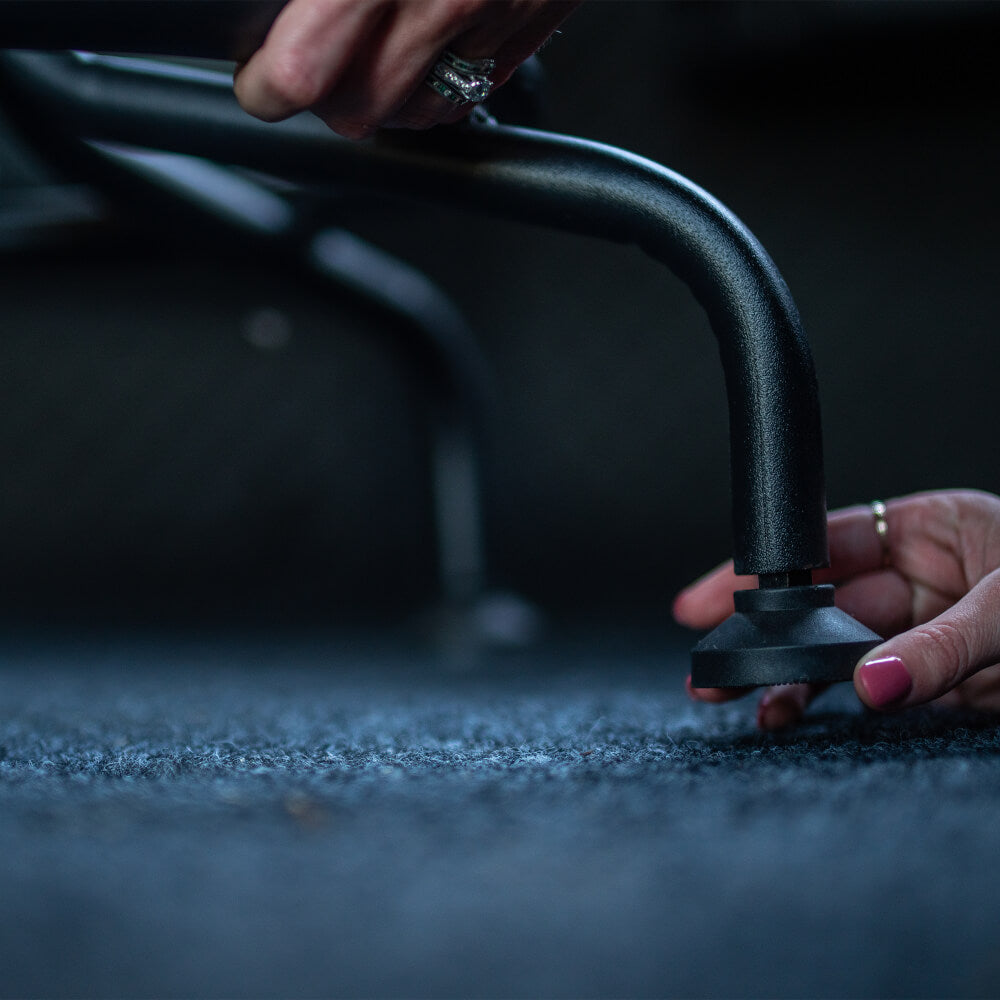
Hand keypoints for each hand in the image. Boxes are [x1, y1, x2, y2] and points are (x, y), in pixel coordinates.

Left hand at [233, 0, 577, 138]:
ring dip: (380, 97)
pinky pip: (471, 88)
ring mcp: (494, 13)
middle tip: (303, 60)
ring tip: (363, 53)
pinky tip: (420, 46)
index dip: (266, 86)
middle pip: (359, 109)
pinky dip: (435, 84)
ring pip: (415, 112)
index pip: (304, 69)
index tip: (258, 78)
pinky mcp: (531, 20)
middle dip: (320, 97)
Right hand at [674, 490, 999, 729]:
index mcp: (935, 529)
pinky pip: (874, 693)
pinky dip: (834, 708)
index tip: (715, 600)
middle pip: (823, 606)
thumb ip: (944, 646)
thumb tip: (872, 685)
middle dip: (764, 636)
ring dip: (789, 679)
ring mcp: (930, 632)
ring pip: (839, 655)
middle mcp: (924, 578)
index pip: (827, 543)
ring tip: (745, 704)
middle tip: (710, 667)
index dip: (766, 571)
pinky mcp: (944, 683)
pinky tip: (796, 718)